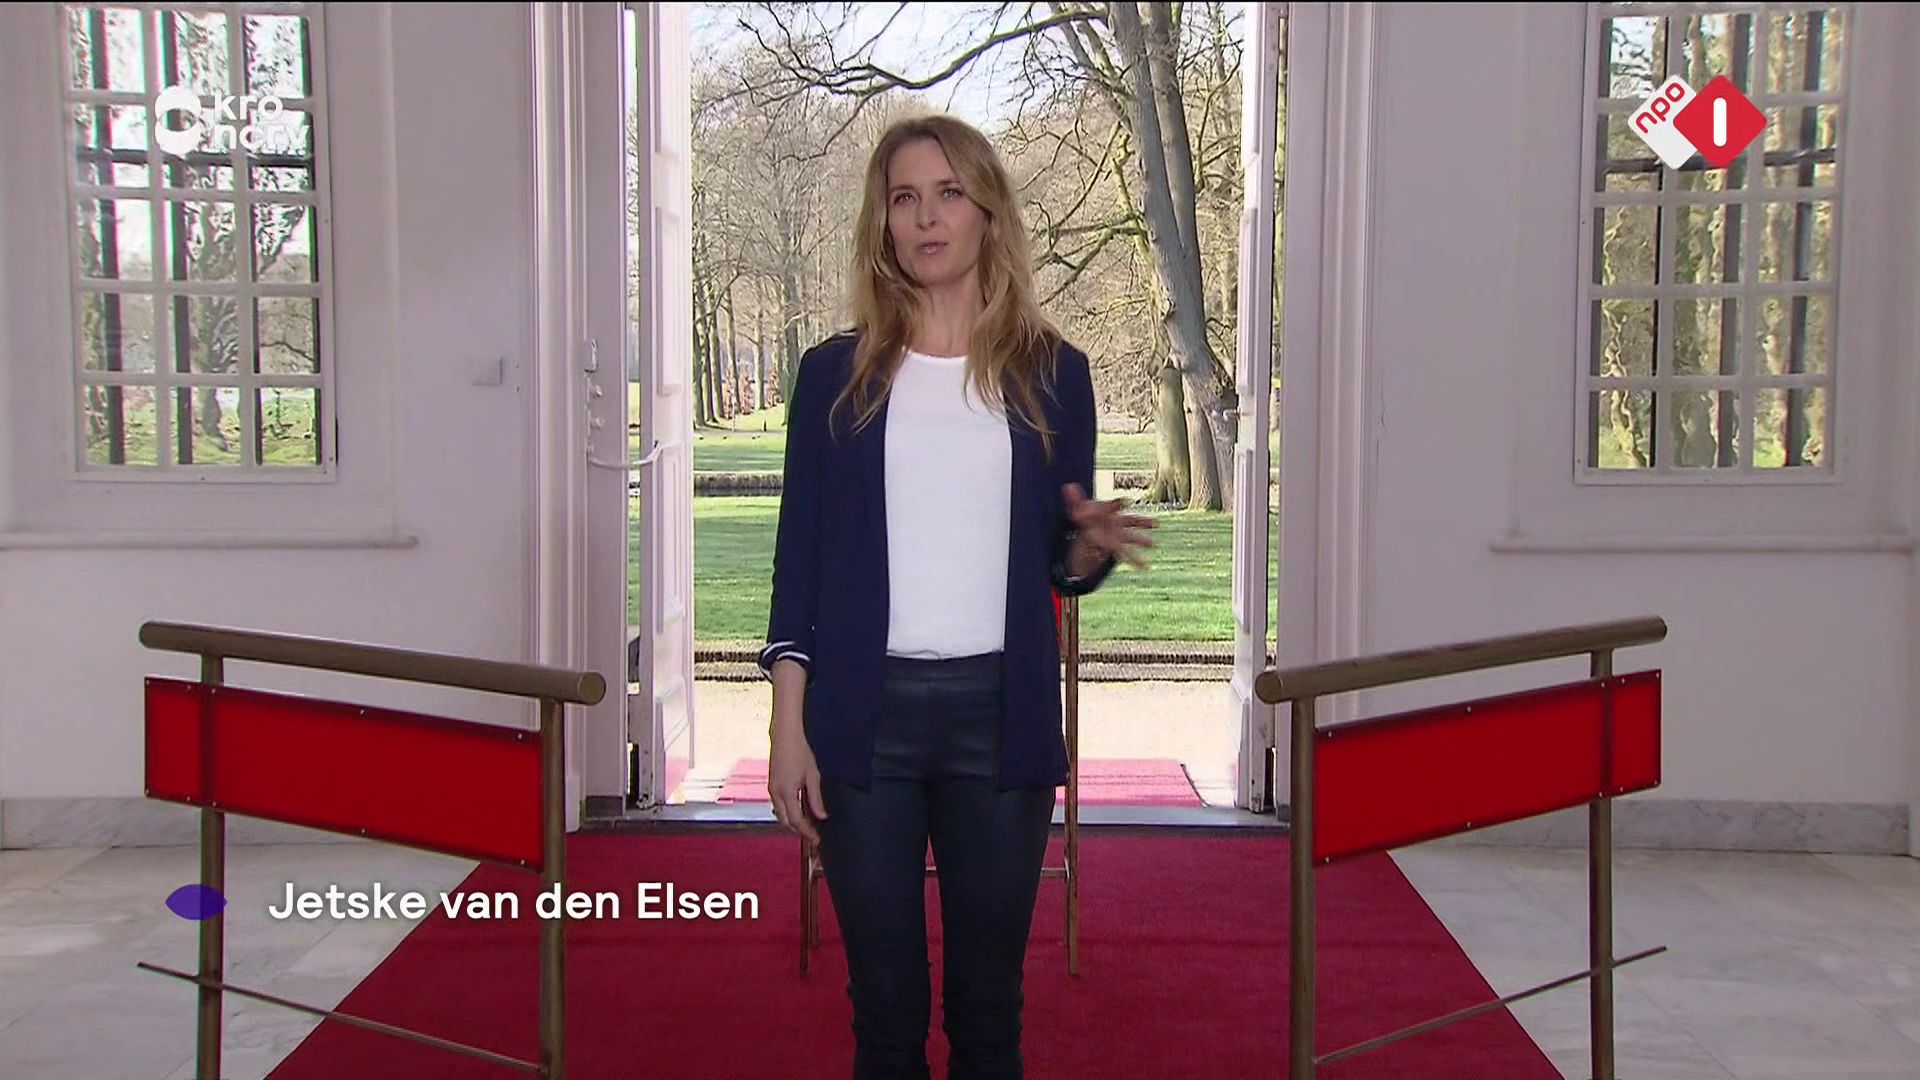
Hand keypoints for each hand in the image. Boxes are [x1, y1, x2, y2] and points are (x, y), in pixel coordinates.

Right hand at [768, 729, 825, 844]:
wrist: (784, 736)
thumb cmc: (800, 752)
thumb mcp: (813, 776)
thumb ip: (816, 798)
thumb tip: (822, 816)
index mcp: (787, 792)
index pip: (796, 821)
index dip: (807, 832)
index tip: (817, 840)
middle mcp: (776, 793)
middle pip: (785, 821)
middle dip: (798, 831)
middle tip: (813, 837)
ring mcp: (772, 789)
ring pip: (780, 814)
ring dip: (792, 823)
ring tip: (808, 827)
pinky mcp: (772, 784)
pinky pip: (778, 805)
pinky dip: (788, 813)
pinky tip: (798, 812)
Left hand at [1063, 483, 1156, 572]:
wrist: (1092, 527)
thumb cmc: (1088, 516)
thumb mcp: (1079, 509)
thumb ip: (1074, 500)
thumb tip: (1068, 487)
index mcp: (1109, 511)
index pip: (1115, 506)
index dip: (1119, 503)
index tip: (1126, 501)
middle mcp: (1118, 522)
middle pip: (1130, 520)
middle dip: (1141, 522)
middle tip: (1155, 522)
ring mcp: (1120, 535)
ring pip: (1132, 538)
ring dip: (1141, 542)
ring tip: (1153, 544)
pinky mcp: (1117, 547)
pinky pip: (1127, 555)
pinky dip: (1137, 561)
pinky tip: (1146, 567)